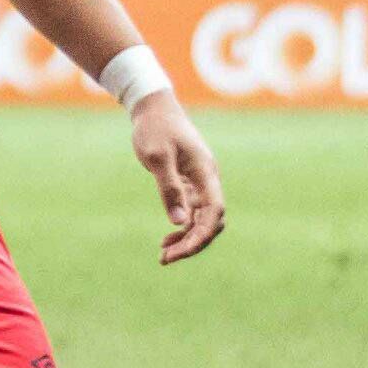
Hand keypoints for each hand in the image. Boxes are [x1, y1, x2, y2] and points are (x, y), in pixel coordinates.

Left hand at [130, 92, 227, 266]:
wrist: (153, 108)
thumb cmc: (155, 128)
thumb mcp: (157, 157)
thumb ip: (169, 188)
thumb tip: (178, 222)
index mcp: (205, 172)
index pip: (214, 211)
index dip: (202, 234)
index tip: (181, 251)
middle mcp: (207, 180)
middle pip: (210, 221)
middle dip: (192, 243)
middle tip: (165, 258)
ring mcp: (200, 183)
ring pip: (201, 220)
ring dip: (187, 239)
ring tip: (164, 255)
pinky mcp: (189, 184)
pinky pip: (192, 213)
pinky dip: (182, 228)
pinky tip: (167, 239)